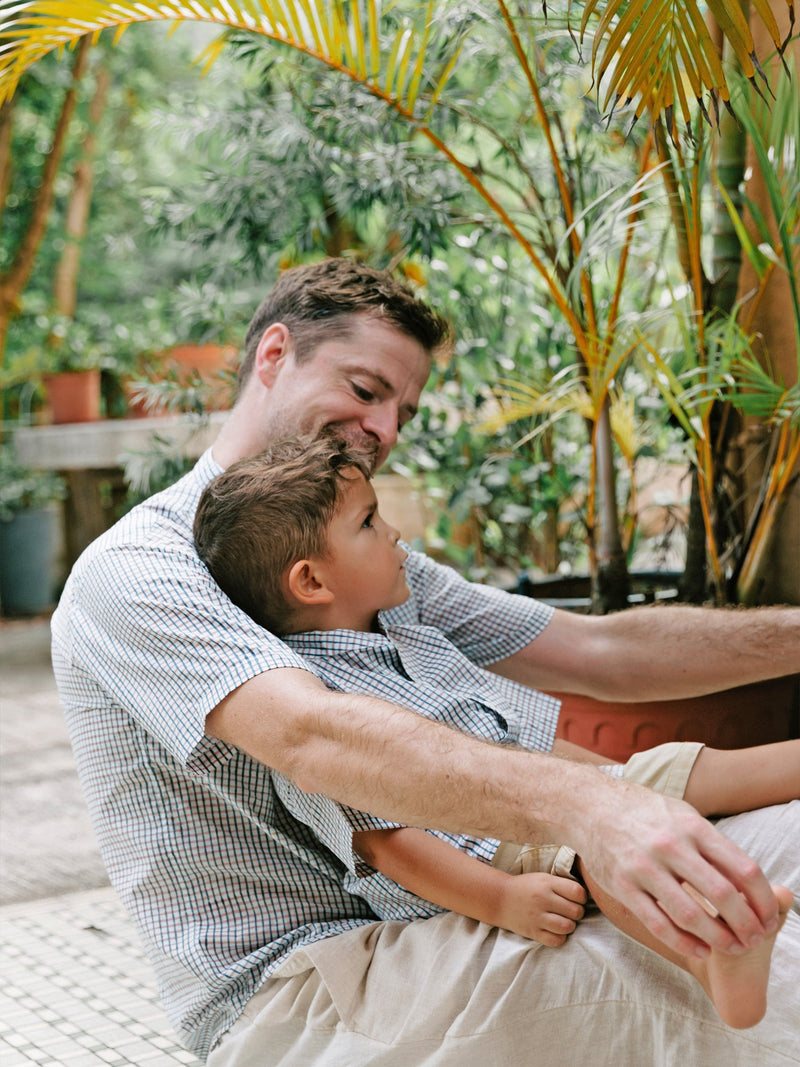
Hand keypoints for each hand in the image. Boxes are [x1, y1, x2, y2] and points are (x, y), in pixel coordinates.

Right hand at [495, 872, 586, 945]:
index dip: (582, 897)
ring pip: (567, 927)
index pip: (577, 892)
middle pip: (575, 911)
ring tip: (565, 921)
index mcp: (547, 883)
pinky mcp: (532, 932)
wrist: (499, 898)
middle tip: (571, 912)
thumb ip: (562, 885)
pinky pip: (555, 940)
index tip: (578, 899)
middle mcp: (542, 899)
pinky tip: (556, 931)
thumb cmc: (526, 887)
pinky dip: (560, 938)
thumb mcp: (543, 878)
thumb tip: (584, 895)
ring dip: (570, 926)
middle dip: (578, 912)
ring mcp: (537, 917)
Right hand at [574, 780, 779, 958]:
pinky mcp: (622, 887)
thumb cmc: (644, 812)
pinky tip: (701, 950)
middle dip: (746, 925)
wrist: (590, 806)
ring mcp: (644, 867)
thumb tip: (747, 878)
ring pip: (691, 915)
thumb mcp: (682, 815)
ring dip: (719, 939)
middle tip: (756, 938)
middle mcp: (670, 846)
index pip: (742, 868)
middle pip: (722, 895)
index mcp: (692, 826)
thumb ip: (711, 844)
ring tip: (732, 948)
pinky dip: (685, 943)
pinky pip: (659, 924)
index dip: (762, 899)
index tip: (769, 916)